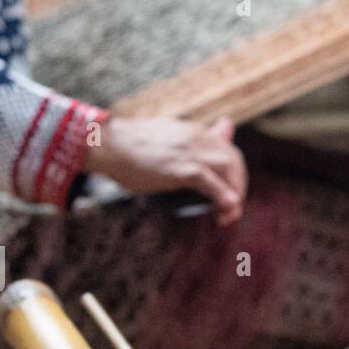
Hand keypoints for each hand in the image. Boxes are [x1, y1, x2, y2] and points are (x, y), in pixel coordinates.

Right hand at [84, 115, 247, 225]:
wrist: (109, 145)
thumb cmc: (131, 146)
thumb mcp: (164, 138)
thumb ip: (184, 143)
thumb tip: (193, 148)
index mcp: (194, 132)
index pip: (227, 148)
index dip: (234, 172)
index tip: (229, 191)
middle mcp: (197, 138)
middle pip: (233, 160)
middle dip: (238, 186)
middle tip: (231, 209)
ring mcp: (190, 152)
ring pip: (228, 170)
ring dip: (235, 194)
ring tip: (227, 216)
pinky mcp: (181, 168)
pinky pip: (210, 182)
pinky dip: (224, 196)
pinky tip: (229, 209)